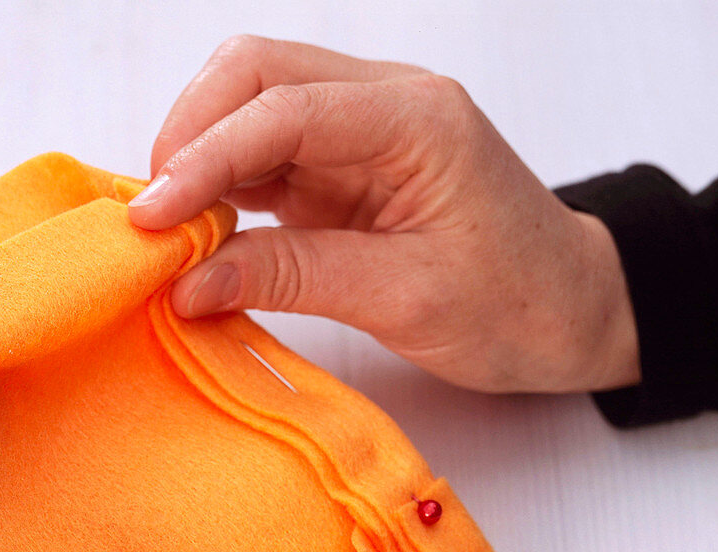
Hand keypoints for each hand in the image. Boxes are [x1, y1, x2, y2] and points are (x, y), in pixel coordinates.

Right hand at [128, 36, 639, 393]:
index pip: (283, 108)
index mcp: (416, 118)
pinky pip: (263, 157)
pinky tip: (199, 233)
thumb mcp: (405, 298)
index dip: (204, 157)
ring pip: (250, 108)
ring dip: (198, 160)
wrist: (568, 312)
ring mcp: (359, 133)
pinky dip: (220, 189)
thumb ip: (293, 278)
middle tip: (152, 219)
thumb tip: (188, 283)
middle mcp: (383, 103)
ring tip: (166, 231)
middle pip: (254, 74)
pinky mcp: (342, 168)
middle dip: (189, 136)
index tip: (150, 216)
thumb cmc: (516, 302)